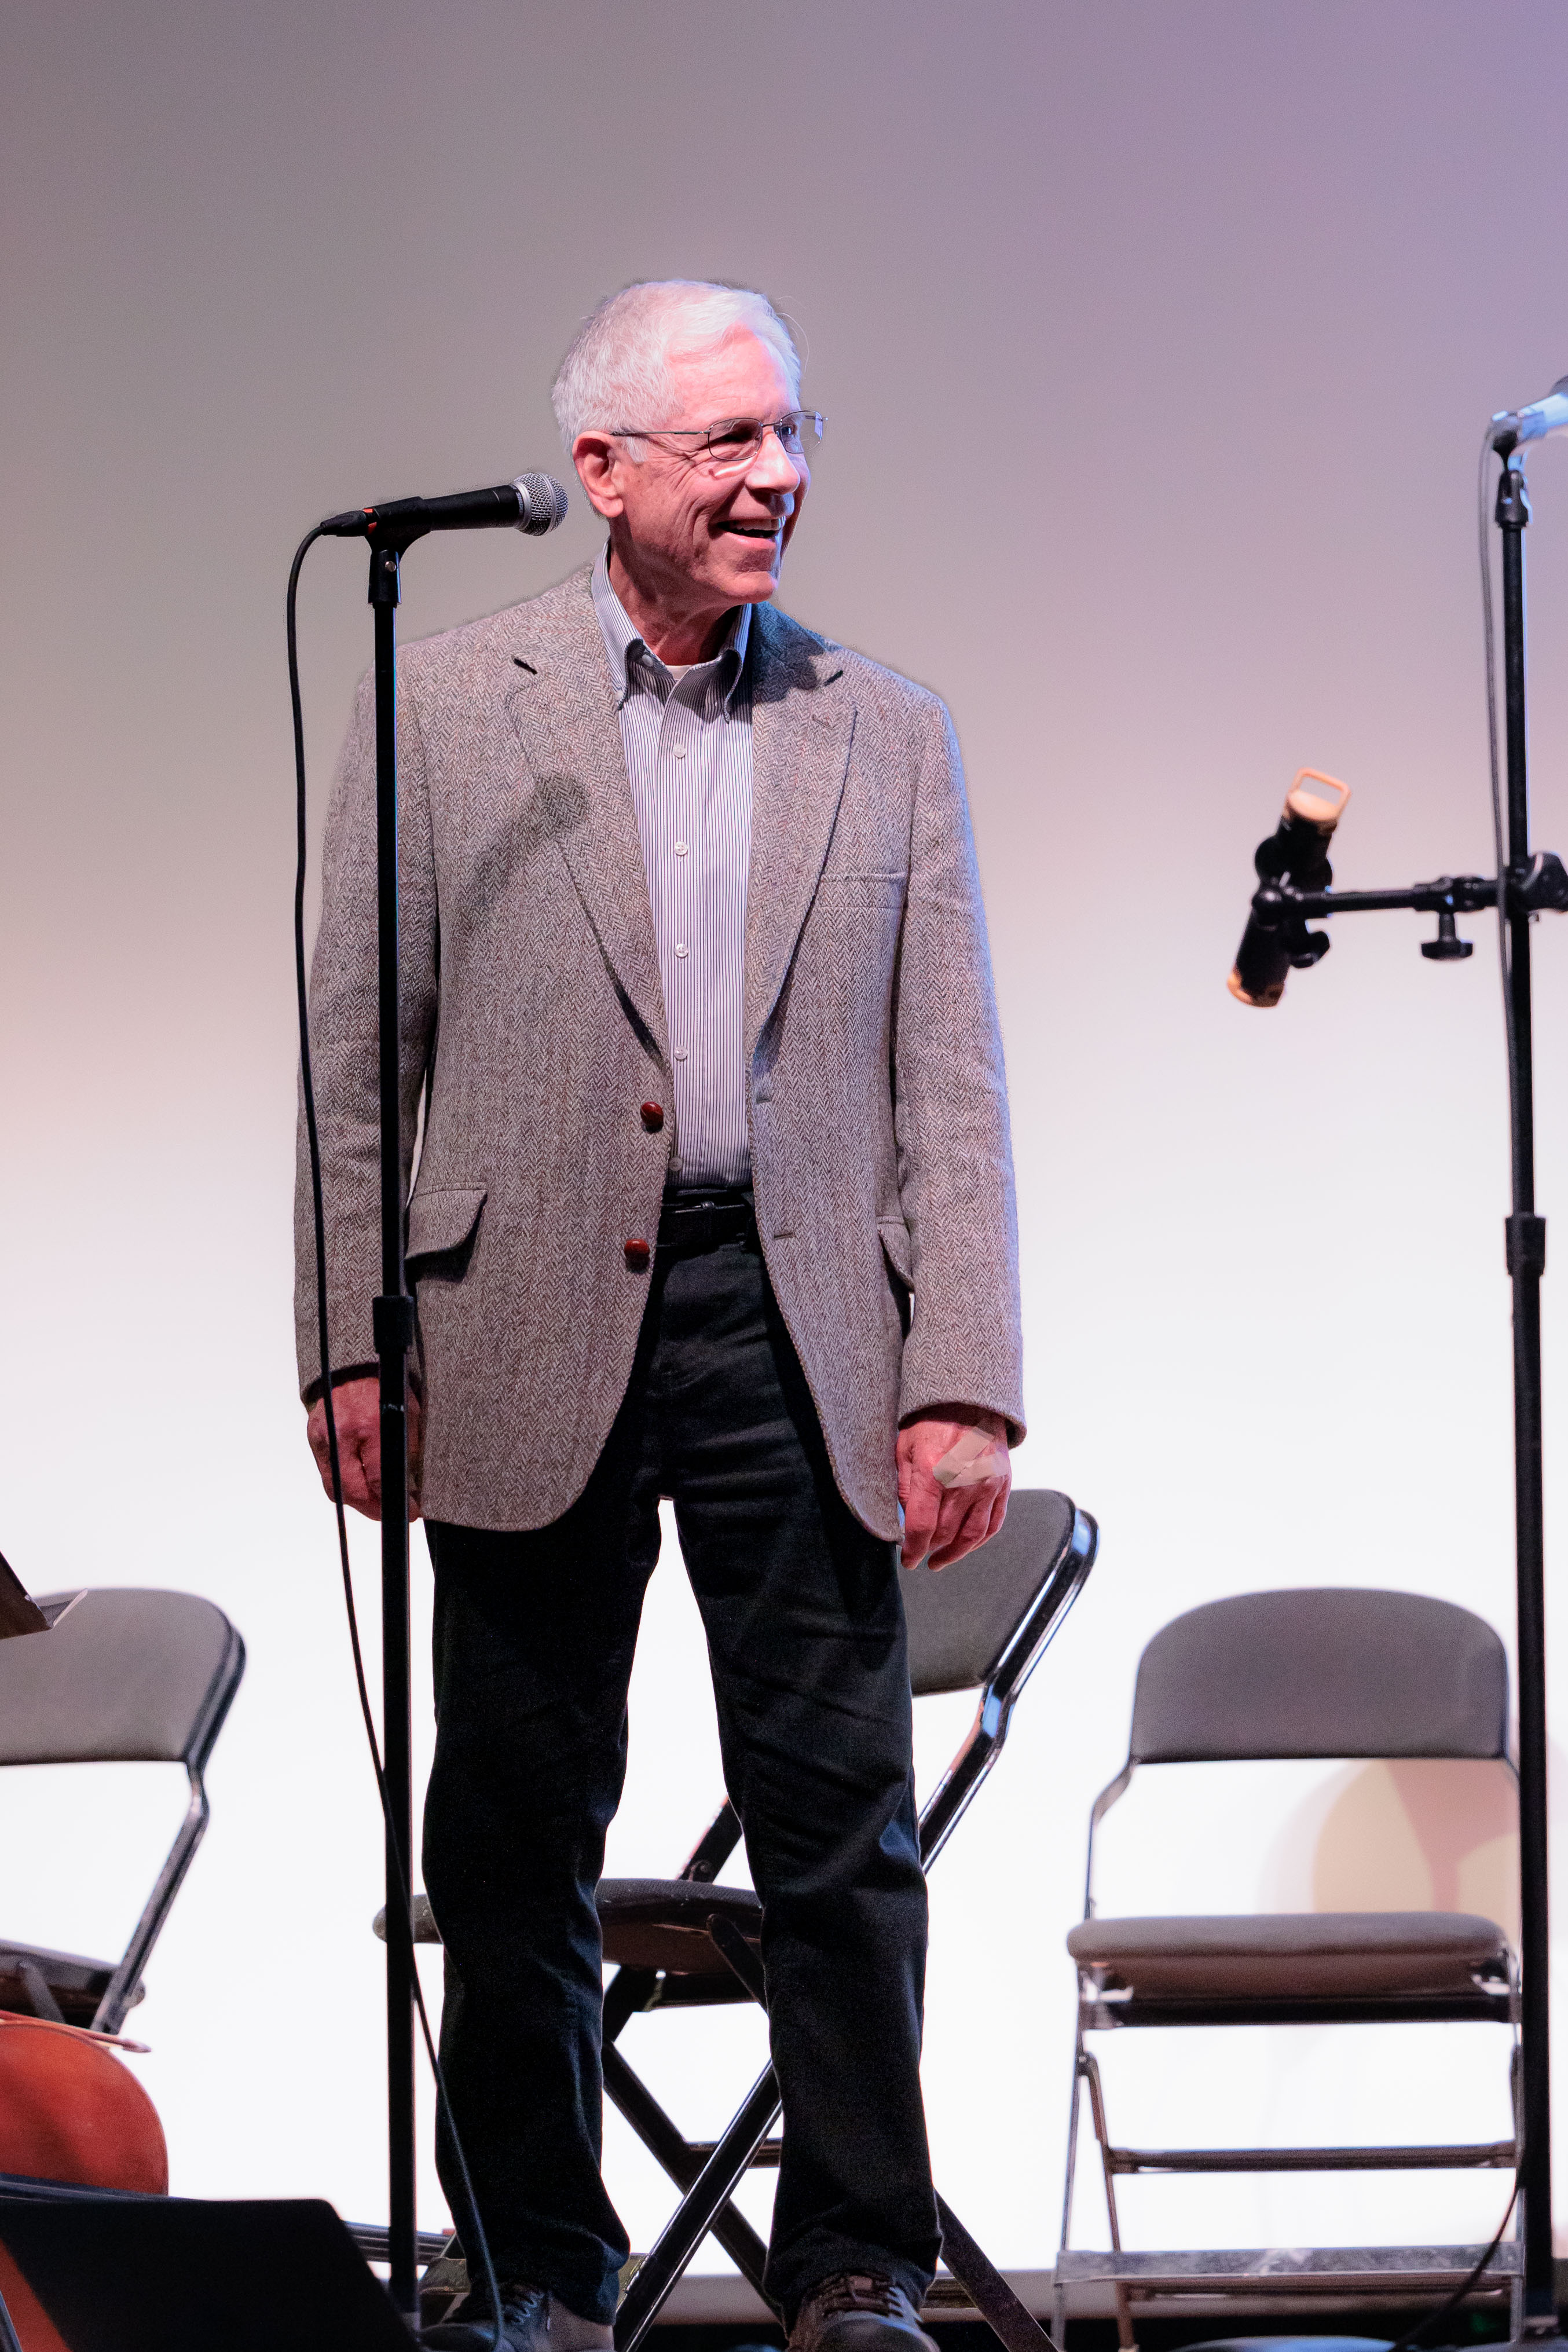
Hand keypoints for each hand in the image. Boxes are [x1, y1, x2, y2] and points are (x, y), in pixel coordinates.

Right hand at [306, 1374, 423, 1522]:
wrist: (352, 1369)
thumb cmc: (383, 1388)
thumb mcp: (408, 1415)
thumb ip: (408, 1451)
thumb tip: (411, 1487)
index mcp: (370, 1425)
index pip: (379, 1478)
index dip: (396, 1501)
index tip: (410, 1511)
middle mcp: (342, 1434)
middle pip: (354, 1491)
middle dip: (375, 1509)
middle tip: (392, 1512)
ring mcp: (324, 1439)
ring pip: (337, 1489)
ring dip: (359, 1502)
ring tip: (377, 1505)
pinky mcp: (314, 1441)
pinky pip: (328, 1476)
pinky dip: (345, 1488)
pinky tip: (360, 1488)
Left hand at [897, 1406, 1010, 1570]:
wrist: (969, 1398)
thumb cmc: (931, 1420)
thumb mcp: (904, 1448)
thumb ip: (904, 1488)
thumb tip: (905, 1522)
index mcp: (932, 1471)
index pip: (922, 1527)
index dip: (912, 1550)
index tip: (908, 1560)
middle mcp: (963, 1481)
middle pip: (945, 1534)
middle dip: (929, 1549)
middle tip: (920, 1554)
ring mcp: (987, 1484)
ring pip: (972, 1536)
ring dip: (954, 1553)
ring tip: (940, 1560)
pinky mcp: (1003, 1484)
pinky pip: (993, 1523)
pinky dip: (979, 1541)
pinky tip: (966, 1546)